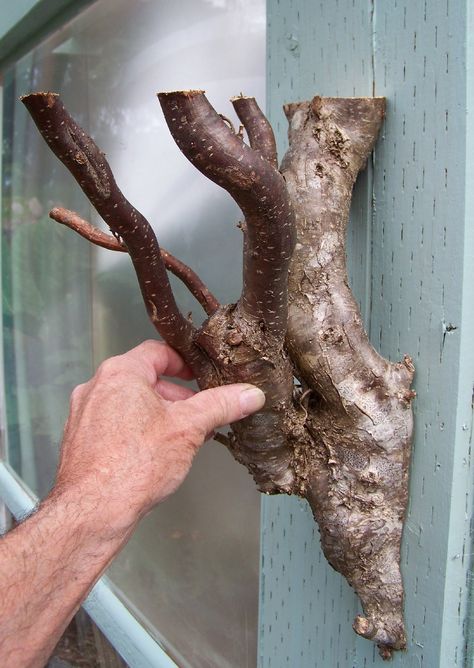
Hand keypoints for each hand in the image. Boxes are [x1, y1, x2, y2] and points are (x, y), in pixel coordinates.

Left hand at [55, 339, 264, 526]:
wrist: (93, 512)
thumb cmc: (131, 468)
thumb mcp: (189, 429)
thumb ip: (221, 405)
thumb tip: (247, 394)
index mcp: (120, 374)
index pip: (158, 352)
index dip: (184, 363)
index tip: (199, 376)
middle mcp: (96, 388)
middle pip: (144, 379)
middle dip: (175, 396)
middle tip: (197, 412)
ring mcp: (84, 415)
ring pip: (129, 404)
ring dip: (157, 415)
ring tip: (179, 437)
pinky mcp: (81, 440)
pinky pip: (114, 425)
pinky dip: (136, 431)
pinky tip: (154, 454)